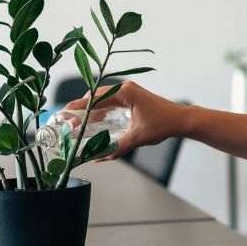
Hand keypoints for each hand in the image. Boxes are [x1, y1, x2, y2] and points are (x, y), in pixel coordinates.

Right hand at [62, 81, 188, 160]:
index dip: (79, 107)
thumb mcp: (137, 137)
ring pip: (103, 99)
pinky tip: (97, 122)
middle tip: (72, 123)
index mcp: (125, 92)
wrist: (181, 120)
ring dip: (92, 111)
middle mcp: (125, 88)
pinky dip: (102, 111)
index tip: (65, 113)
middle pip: (96, 97)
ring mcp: (129, 91)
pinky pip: (111, 102)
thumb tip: (99, 157)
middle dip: (83, 110)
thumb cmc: (163, 125)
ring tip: (81, 125)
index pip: (95, 98)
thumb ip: (117, 148)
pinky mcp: (132, 97)